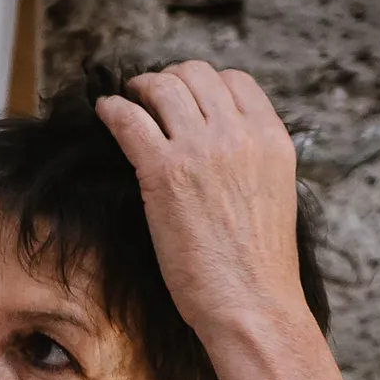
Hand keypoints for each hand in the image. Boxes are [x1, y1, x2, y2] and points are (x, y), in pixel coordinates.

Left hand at [96, 61, 308, 346]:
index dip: (205, 83)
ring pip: (161, 87)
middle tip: (150, 97)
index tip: (187, 98)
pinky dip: (112, 109)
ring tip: (127, 102)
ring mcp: (201, 150)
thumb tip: (220, 147)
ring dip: (139, 89)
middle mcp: (239, 135)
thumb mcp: (274, 195)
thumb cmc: (259, 267)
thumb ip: (251, 161)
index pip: (235, 81)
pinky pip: (128, 119)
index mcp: (272, 139)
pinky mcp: (165, 172)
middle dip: (169, 80)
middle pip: (195, 74)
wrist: (252, 305)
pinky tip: (105, 113)